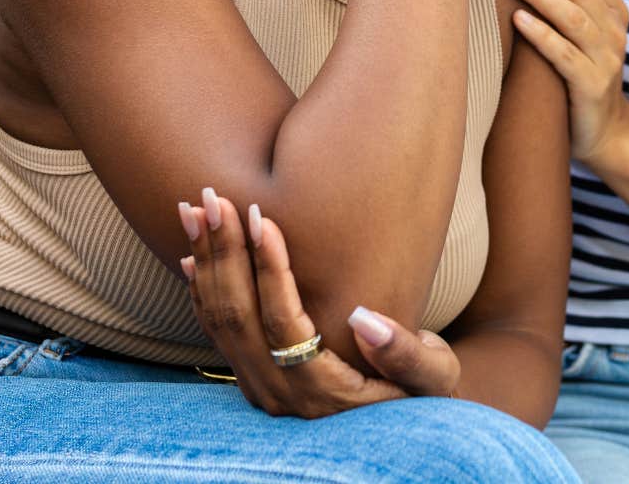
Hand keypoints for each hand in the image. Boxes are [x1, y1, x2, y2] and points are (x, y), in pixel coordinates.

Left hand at [179, 189, 461, 416]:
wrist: (404, 431)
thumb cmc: (425, 396)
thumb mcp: (435, 377)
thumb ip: (407, 355)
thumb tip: (364, 319)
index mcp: (324, 393)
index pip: (283, 322)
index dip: (269, 268)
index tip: (262, 217)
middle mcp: (282, 395)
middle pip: (240, 317)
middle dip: (224, 252)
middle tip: (213, 197)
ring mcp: (263, 390)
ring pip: (220, 322)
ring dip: (207, 262)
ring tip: (194, 210)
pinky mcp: (255, 380)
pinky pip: (218, 334)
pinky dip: (202, 290)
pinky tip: (193, 254)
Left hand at [503, 0, 628, 165]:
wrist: (603, 132)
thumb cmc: (583, 71)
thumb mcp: (588, 25)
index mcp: (614, 10)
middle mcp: (614, 30)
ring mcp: (606, 58)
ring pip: (573, 16)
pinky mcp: (591, 86)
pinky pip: (564, 56)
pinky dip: (541, 34)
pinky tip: (517, 18)